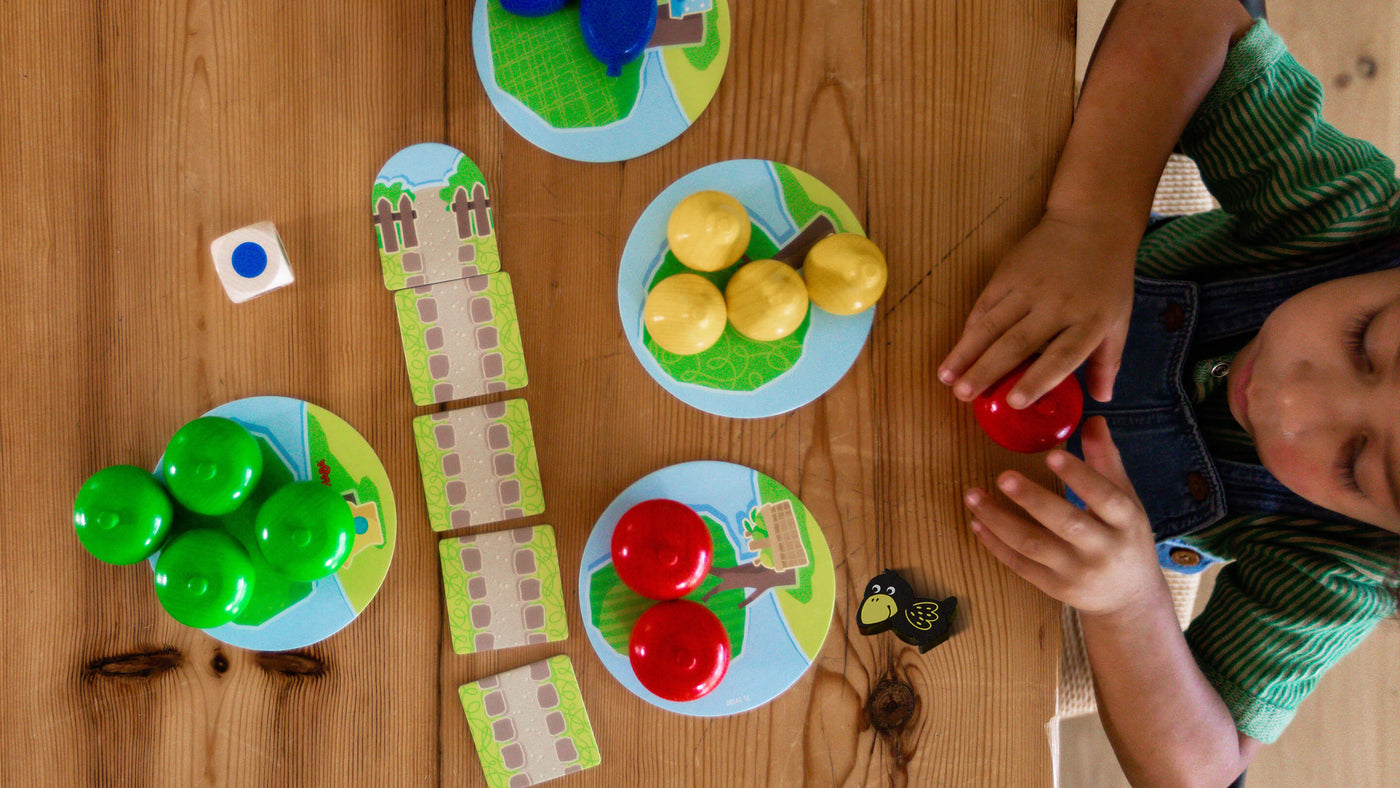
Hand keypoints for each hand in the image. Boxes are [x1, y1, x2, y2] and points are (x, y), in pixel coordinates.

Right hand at [937, 213, 1136, 406]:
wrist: (1091, 221)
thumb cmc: (1107, 277)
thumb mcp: (1119, 319)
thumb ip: (1108, 359)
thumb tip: (1101, 399)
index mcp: (1089, 320)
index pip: (1061, 356)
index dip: (1037, 380)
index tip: (1014, 402)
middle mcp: (1057, 305)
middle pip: (1018, 343)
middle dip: (987, 371)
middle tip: (964, 396)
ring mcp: (1029, 287)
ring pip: (992, 324)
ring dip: (966, 352)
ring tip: (946, 378)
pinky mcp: (1009, 273)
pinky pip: (985, 305)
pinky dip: (969, 330)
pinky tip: (956, 350)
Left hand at [963, 417, 1161, 616]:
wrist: (1130, 598)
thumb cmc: (1125, 538)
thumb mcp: (1127, 500)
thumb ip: (1106, 461)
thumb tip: (1093, 420)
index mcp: (1126, 521)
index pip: (1105, 497)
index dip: (1079, 476)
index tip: (1051, 455)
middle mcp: (1103, 549)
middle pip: (1065, 523)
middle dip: (1032, 499)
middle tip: (1003, 476)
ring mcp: (1076, 572)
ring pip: (1033, 545)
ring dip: (999, 520)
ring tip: (974, 495)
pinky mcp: (1054, 588)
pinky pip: (1020, 564)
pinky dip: (996, 544)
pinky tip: (977, 522)